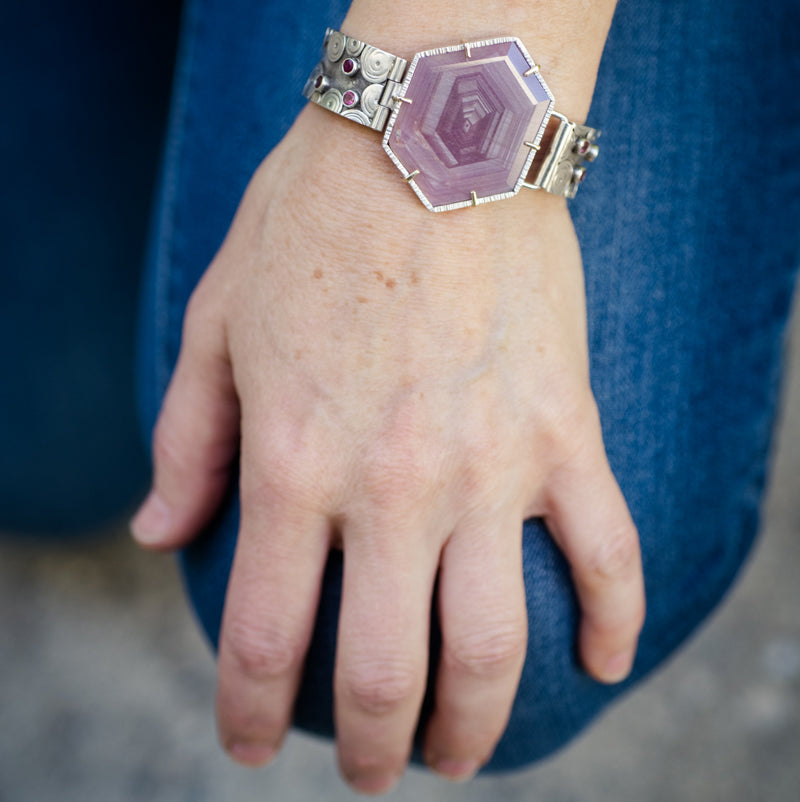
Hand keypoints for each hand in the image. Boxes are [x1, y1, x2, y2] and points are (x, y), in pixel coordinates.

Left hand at [132, 105, 644, 792]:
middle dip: (370, 750)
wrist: (432, 138)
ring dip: (476, 726)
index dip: (251, 715)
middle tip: (368, 774)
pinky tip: (602, 664)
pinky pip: (609, 551)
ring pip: (495, 644)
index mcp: (298, 462)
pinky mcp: (567, 432)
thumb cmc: (312, 221)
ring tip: (461, 757)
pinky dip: (614, 621)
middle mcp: (396, 485)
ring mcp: (494, 466)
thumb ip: (187, 442)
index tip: (251, 747)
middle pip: (383, 673)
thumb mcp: (216, 321)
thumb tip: (159, 538)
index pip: (266, 640)